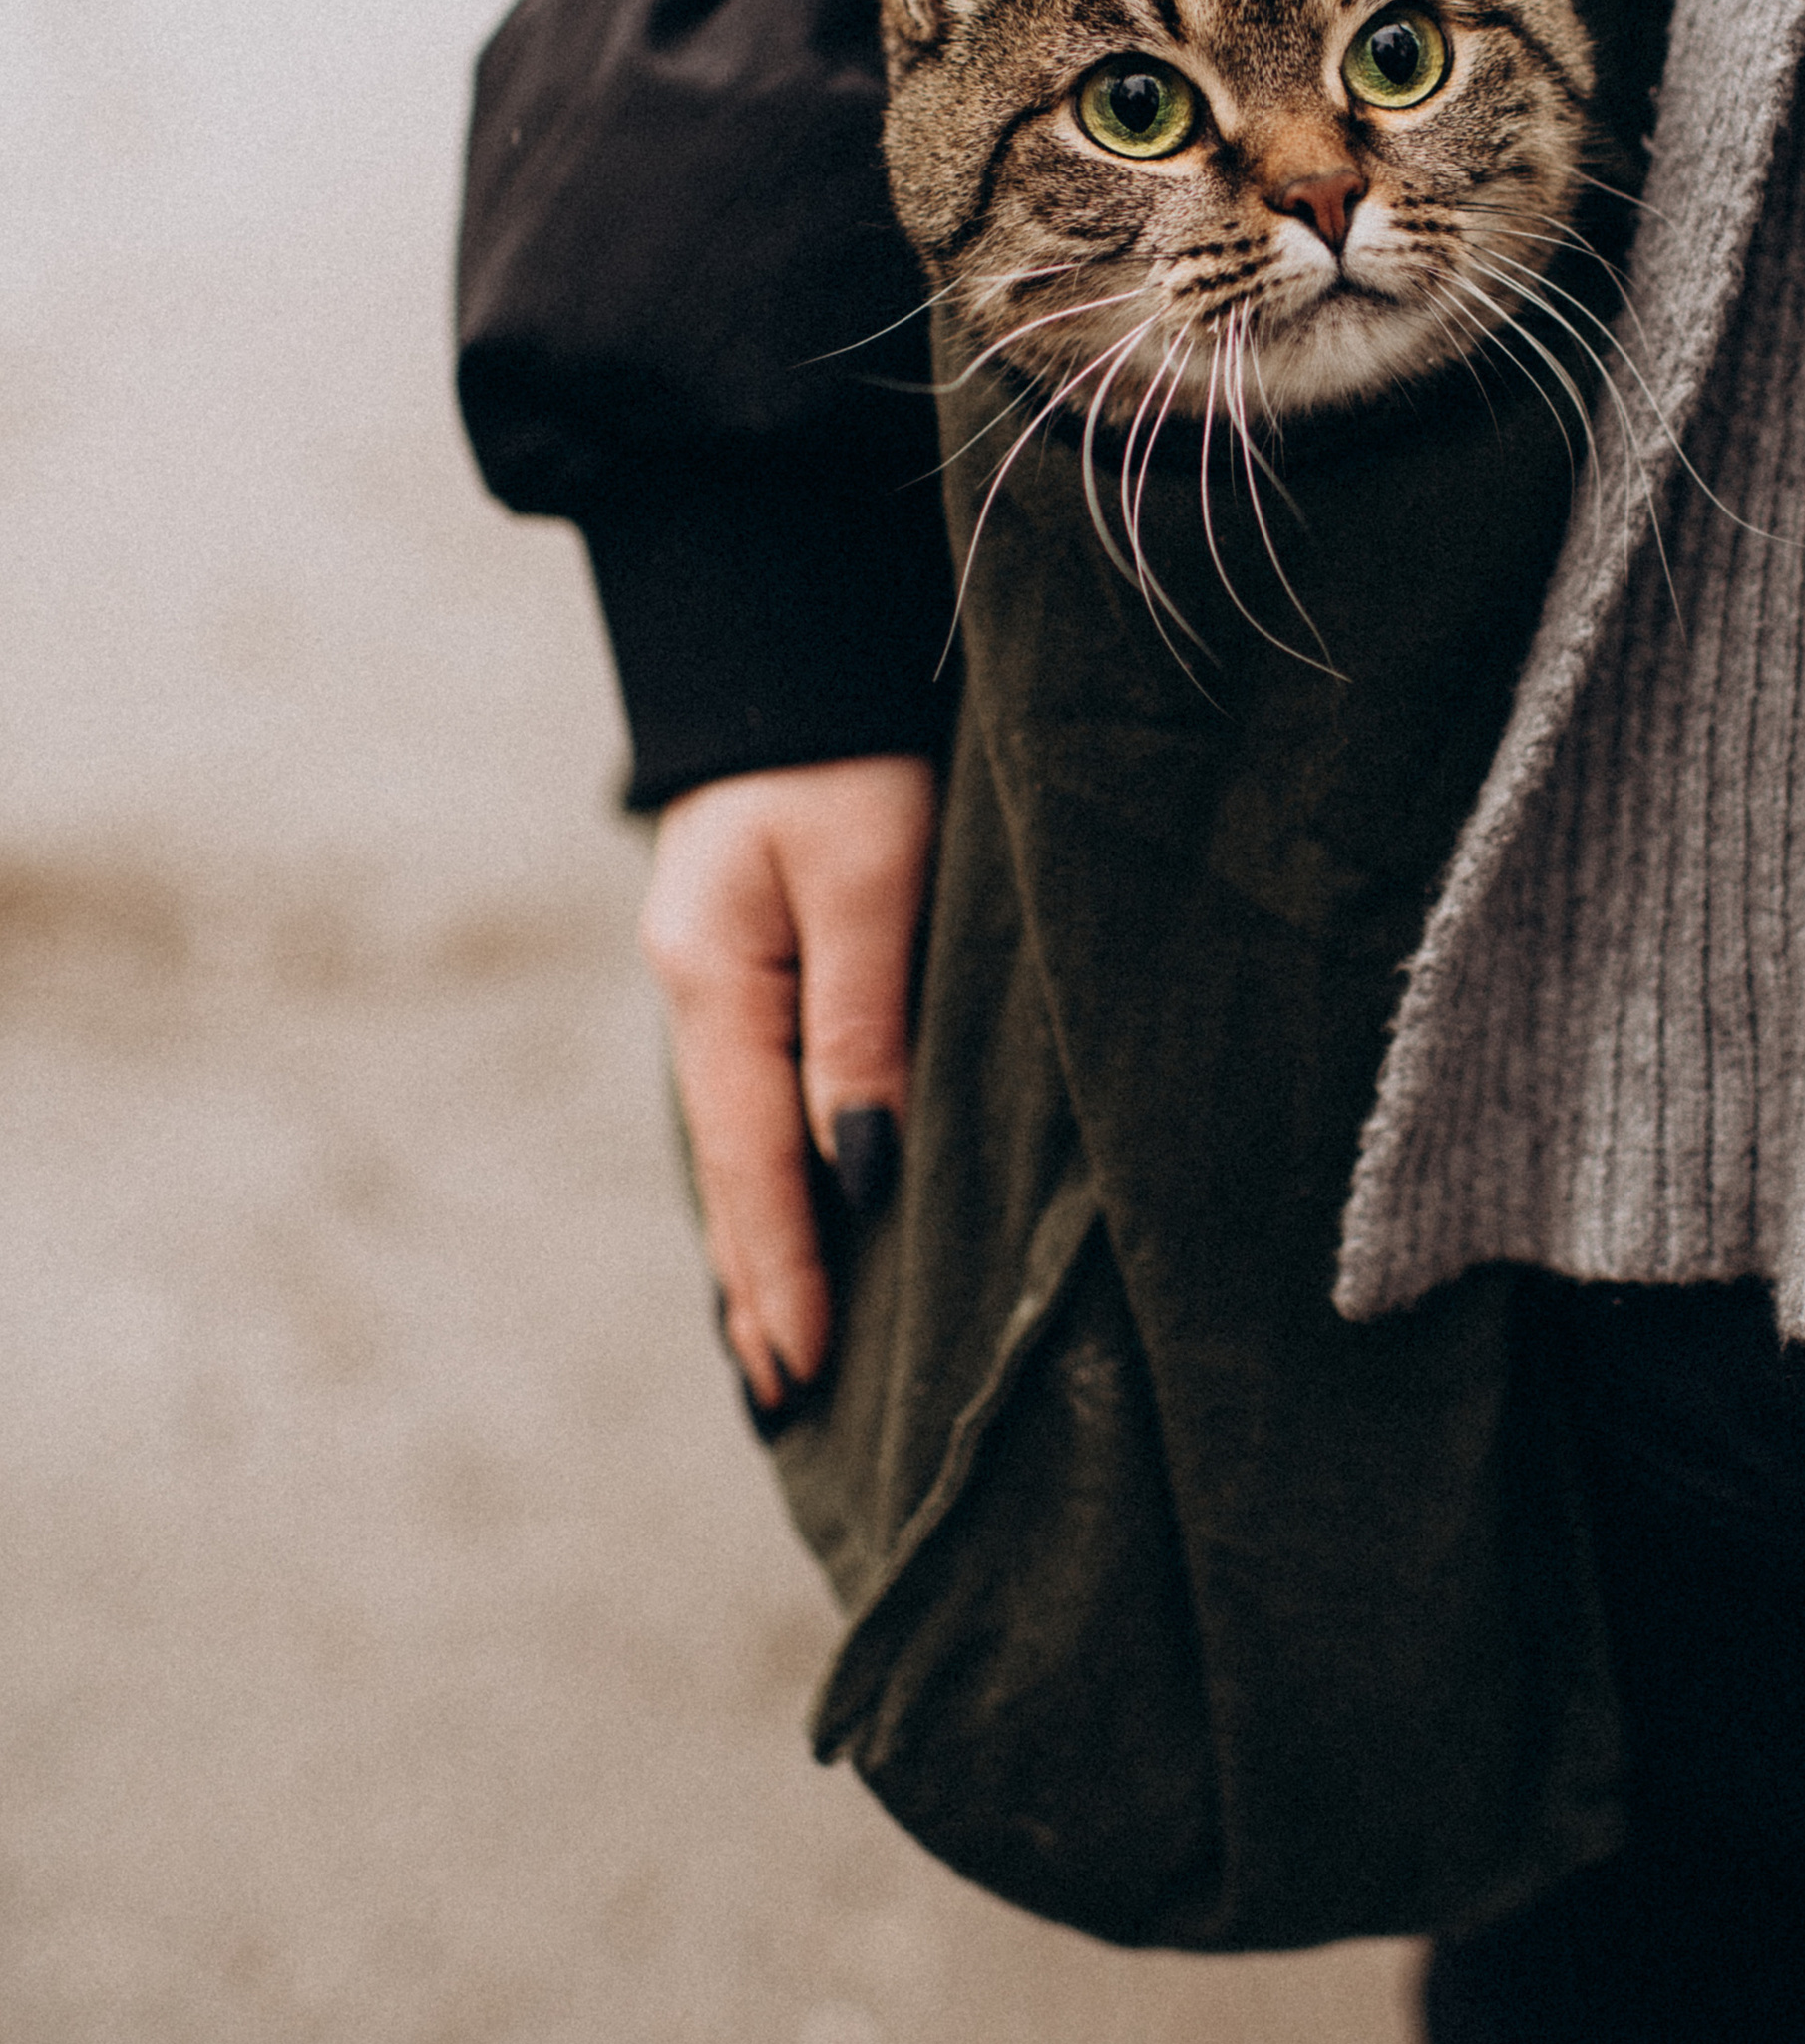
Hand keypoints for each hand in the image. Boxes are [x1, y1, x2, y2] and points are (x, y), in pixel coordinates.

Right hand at [639, 756, 937, 1406]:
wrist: (797, 635)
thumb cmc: (851, 745)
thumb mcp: (867, 874)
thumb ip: (864, 1020)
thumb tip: (864, 1172)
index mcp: (712, 976)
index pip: (755, 1162)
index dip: (784, 1275)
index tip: (807, 1377)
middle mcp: (699, 988)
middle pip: (731, 1170)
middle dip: (759, 1288)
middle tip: (789, 1408)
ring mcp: (717, 973)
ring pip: (740, 1140)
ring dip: (763, 1241)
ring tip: (782, 1350)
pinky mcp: (752, 954)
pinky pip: (758, 1095)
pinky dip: (771, 1172)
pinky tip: (792, 1214)